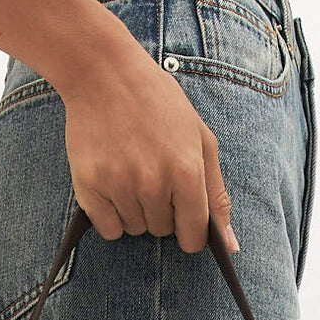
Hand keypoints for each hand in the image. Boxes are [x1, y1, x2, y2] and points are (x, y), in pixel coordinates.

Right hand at [58, 46, 239, 255]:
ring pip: (135, 229)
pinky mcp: (90, 188)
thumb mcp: (200, 139)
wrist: (105, 73)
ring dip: (135, 210)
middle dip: (161, 210)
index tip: (183, 217)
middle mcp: (153, 184)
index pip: (193, 236)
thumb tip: (230, 245)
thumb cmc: (158, 104)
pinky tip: (112, 182)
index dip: (190, 230)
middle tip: (151, 170)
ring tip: (130, 169)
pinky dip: (111, 214)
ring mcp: (119, 186)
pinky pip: (108, 229)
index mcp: (186, 171)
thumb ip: (216, 193)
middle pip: (162, 231)